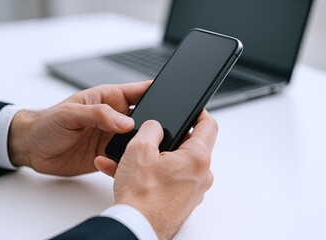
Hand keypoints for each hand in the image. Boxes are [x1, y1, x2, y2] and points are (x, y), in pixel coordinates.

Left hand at [8, 81, 150, 175]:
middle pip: (145, 116)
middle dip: (157, 121)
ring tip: (151, 148)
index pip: (139, 91)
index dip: (157, 91)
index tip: (173, 96)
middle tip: (162, 129)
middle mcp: (114, 117)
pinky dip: (130, 160)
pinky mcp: (108, 154)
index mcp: (108, 99)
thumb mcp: (70, 113)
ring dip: (144, 142)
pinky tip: (131, 162)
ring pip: (138, 138)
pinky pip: (126, 156)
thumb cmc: (47, 124)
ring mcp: (112, 136)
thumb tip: (125, 121)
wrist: (32, 150)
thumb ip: (98, 114)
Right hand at [95, 110, 217, 238]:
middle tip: (147, 139)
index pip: (209, 125)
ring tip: (128, 160)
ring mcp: (192, 191)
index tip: (191, 109)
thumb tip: (155, 126)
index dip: (199, 112)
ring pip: (174, 164)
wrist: (135, 229)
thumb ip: (150, 129)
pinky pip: (169, 180)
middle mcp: (201, 176)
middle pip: (189, 145)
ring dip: (153, 159)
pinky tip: (129, 174)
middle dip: (166, 139)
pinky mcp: (181, 201)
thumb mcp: (139, 150)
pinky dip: (152, 174)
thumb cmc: (141, 197)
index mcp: (197, 158)